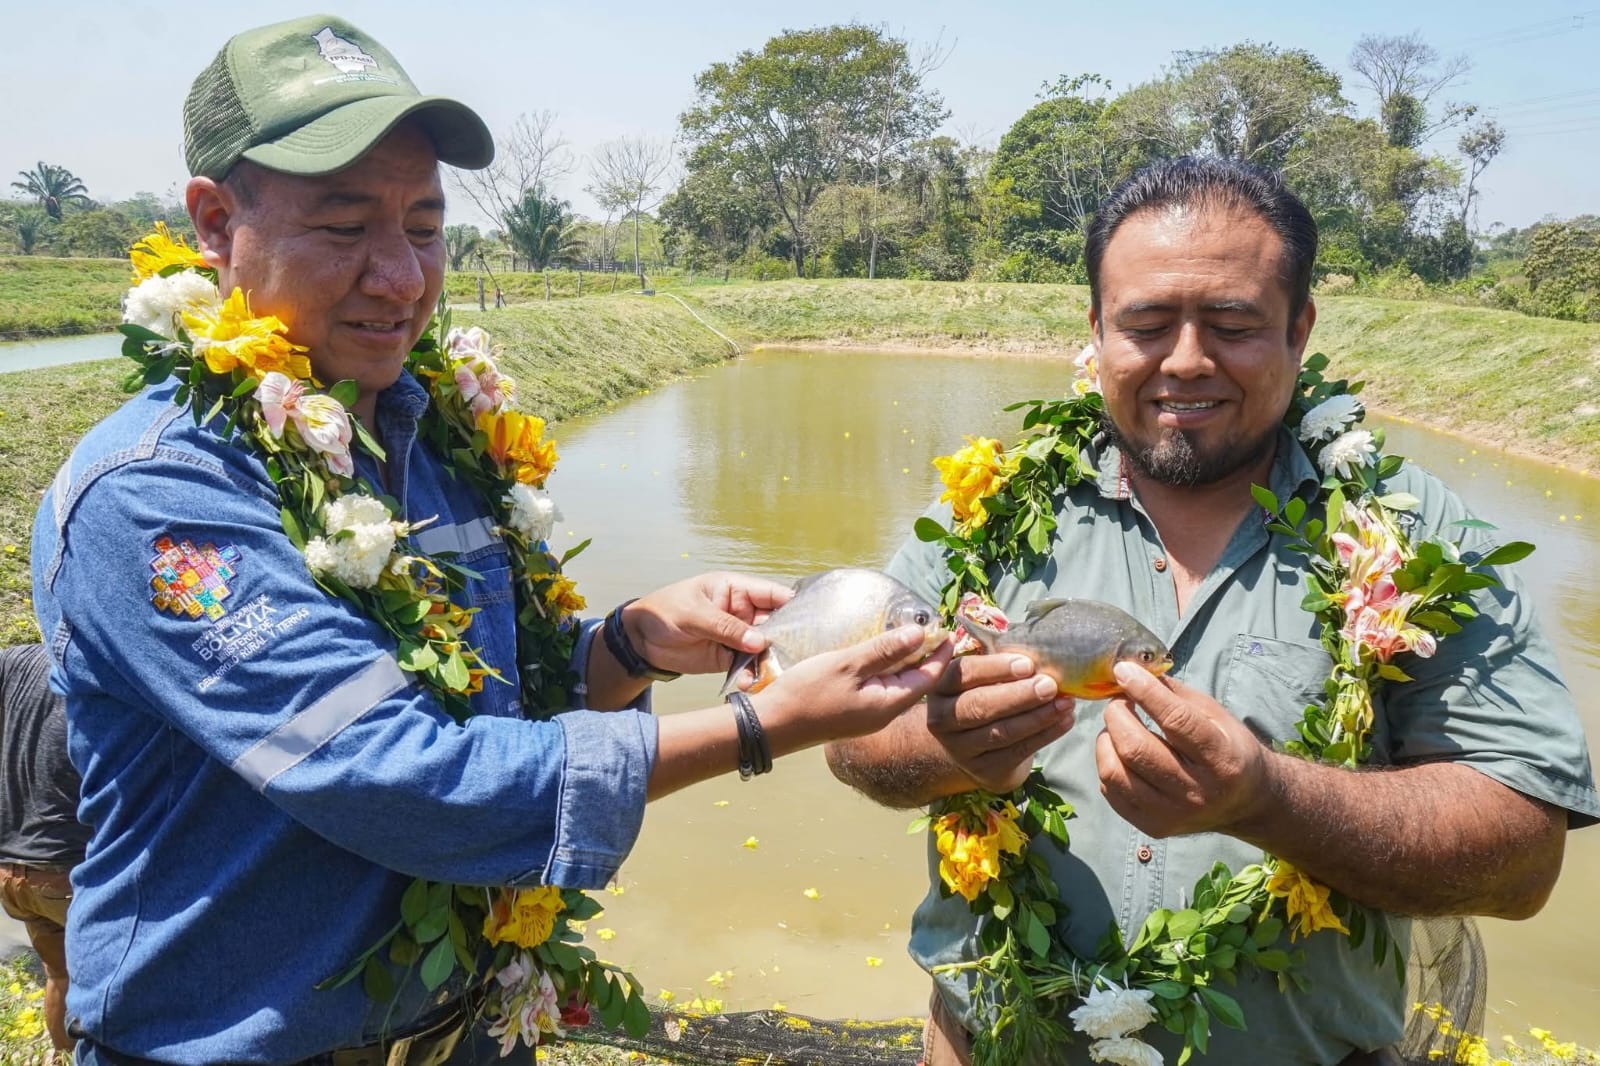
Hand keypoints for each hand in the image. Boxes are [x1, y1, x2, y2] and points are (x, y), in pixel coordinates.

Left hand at [620, 572, 792, 676]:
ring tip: (773, 674)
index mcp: (737, 590)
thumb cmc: (664, 613)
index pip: (772, 594)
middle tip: (797, 655)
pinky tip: (751, 684)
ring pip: (766, 648)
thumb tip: (759, 642)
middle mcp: (744, 612)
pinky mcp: (730, 657)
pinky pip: (749, 666)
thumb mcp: (693, 615)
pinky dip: (753, 675)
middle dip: (787, 639)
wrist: (641, 640)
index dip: (793, 604)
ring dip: (771, 661)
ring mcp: (738, 636)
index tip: (810, 621)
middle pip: (776, 623)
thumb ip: (726, 627)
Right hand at [756, 625, 954, 746]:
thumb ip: (885, 649)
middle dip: (927, 655)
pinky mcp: (855, 712)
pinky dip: (888, 668)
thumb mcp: (848, 665)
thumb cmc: (809, 693)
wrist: (774, 725)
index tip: (950, 630)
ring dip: (907, 660)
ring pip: (899, 684)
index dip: (942, 653)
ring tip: (910, 635)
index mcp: (889, 704)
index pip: (929, 677)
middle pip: (917, 681)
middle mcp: (885, 713)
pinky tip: (881, 653)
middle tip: (933, 628)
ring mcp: (869, 715)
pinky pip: (882, 687)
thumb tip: (921, 634)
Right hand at [926, 653, 1075, 793]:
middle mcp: (942, 719)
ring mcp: (961, 749)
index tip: (1027, 664)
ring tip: (1065, 703)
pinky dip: (1046, 735)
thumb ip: (999, 667)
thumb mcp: (980, 680)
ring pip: (1002, 732)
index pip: (963, 673)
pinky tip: (1065, 721)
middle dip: (1019, 695)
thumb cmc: (982, 698)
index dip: (995, 668)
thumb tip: (1040, 657)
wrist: (971, 748)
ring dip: (1038, 717)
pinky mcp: (984, 770)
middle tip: (1049, 685)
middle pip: (980, 706)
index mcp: (940, 687)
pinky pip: (1018, 751)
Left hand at [1095, 661, 1268, 838]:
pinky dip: (1108, 764)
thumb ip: (1175, 695)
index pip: (1176, 721)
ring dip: (1106, 740)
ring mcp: (1173, 815)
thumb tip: (1133, 672)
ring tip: (1117, 728)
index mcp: (1221, 758)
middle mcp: (1197, 792)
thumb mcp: (1215, 715)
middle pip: (1136, 750)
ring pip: (1115, 774)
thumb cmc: (1228, 748)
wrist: (1246, 802)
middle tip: (1118, 702)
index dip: (1145, 691)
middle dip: (1116, 715)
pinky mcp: (1153, 827)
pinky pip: (1111, 791)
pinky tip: (1120, 753)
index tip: (1123, 670)